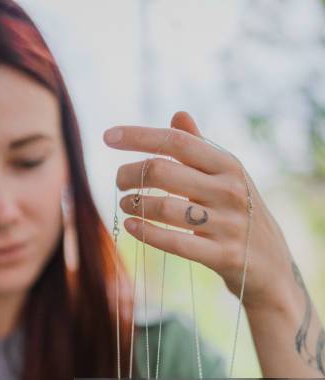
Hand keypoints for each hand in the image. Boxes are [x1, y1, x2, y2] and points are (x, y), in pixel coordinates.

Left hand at [103, 111, 294, 312]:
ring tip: (125, 204)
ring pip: (166, 208)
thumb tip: (178, 115)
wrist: (271, 265)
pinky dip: (148, 233)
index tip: (108, 137)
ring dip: (135, 205)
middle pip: (164, 171)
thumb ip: (201, 149)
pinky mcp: (222, 255)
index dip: (139, 136)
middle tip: (118, 181)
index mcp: (229, 165)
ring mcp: (227, 224)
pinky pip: (176, 242)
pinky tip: (131, 225)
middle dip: (130, 174)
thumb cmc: (240, 214)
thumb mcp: (227, 178)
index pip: (177, 141)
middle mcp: (229, 190)